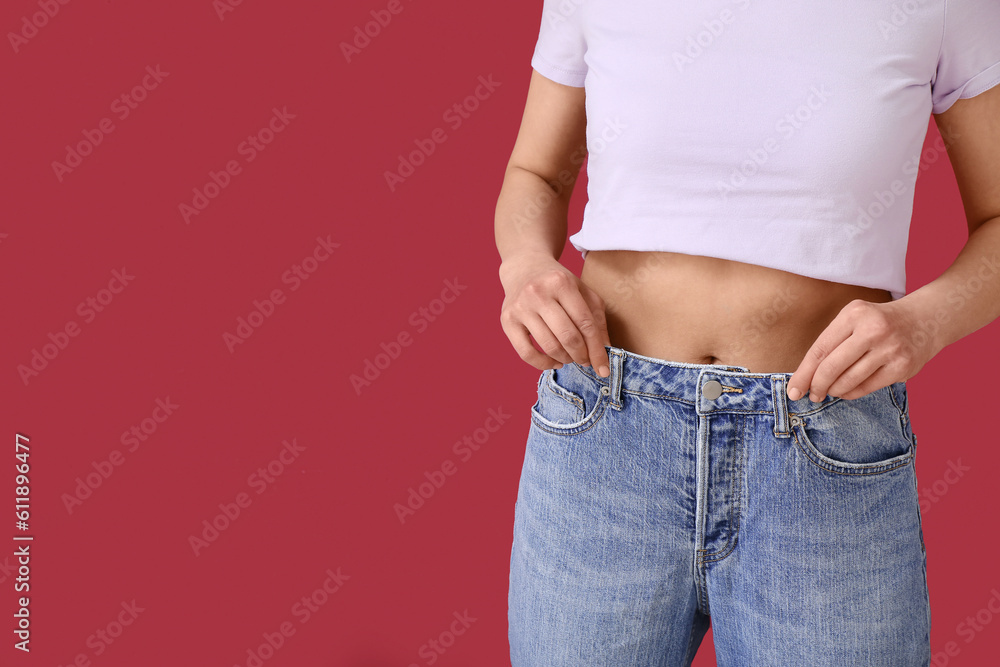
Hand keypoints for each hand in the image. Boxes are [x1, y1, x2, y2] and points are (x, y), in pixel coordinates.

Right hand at [499, 252, 611, 376]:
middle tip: (586, 361)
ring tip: (571, 358)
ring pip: (549, 346)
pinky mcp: (507, 320)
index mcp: (561, 282)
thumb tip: (605, 350)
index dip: (597, 349)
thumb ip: (596, 319)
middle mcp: (538, 293)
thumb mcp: (582, 291)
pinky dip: (544, 364)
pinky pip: (526, 353)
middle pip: (568, 336)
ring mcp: (520, 307)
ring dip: (566, 359)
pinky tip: (555, 361)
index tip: (604, 368)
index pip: (585, 323)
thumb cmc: (557, 283)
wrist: (524, 268)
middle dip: (582, 356)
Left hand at [787, 298, 937, 401]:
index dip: (803, 373)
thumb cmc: (878, 322)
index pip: (820, 349)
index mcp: (854, 314)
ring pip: (849, 381)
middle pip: (832, 367)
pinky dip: (851, 393)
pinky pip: (867, 387)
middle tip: (811, 395)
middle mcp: (873, 330)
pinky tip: (846, 391)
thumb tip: (805, 377)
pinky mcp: (902, 367)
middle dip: (816, 386)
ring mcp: (890, 349)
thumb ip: (831, 342)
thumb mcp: (853, 319)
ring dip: (834, 391)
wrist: (925, 320)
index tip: (793, 390)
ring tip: (829, 391)